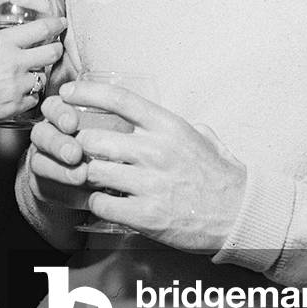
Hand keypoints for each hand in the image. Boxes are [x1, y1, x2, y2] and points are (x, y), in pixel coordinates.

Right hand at [0, 15, 64, 135]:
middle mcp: (14, 64)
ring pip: (43, 78)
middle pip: (52, 53)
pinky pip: (32, 100)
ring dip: (39, 74)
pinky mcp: (11, 109)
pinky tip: (19, 93)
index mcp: (1, 43)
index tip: (61, 22)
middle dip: (55, 49)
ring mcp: (15, 88)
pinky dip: (30, 96)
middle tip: (53, 48)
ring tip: (29, 74)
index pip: (41, 29)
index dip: (55, 24)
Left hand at [33, 81, 247, 250]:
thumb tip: (145, 114)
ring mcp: (150, 183)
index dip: (86, 92)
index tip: (66, 93)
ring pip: (93, 171)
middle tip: (80, 152)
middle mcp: (156, 150)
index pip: (118, 99)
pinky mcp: (146, 215)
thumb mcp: (200, 136)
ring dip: (88, 175)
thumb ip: (170, 124)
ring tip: (96, 179)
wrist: (240, 215)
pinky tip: (107, 201)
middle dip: (81, 145)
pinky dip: (98, 202)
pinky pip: (101, 203)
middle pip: (94, 138)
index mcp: (168, 126)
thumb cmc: (218, 175)